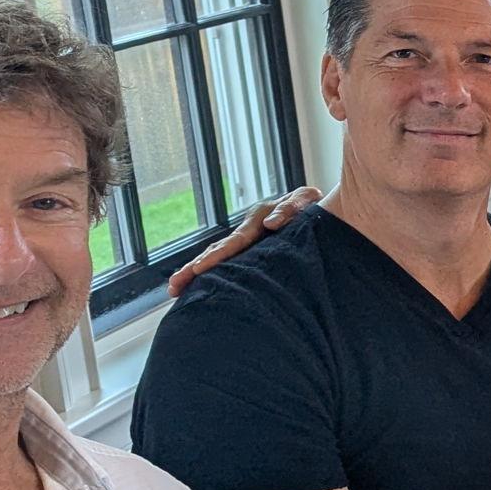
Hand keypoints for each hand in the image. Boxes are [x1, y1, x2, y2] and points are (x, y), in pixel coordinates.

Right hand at [168, 188, 321, 295]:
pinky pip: (226, 260)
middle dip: (193, 268)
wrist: (315, 205)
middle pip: (216, 250)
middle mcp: (246, 230)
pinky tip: (194, 287)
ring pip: (216, 256)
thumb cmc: (313, 204)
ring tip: (175, 289)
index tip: (198, 269)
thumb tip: (270, 224)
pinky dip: (209, 272)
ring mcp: (246, 239)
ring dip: (194, 272)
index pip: (234, 242)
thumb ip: (290, 208)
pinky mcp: (250, 248)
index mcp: (257, 220)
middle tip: (175, 285)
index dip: (217, 256)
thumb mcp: (304, 200)